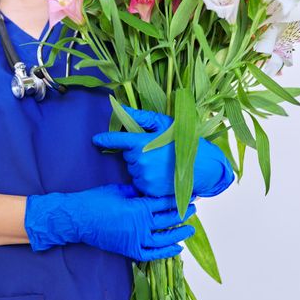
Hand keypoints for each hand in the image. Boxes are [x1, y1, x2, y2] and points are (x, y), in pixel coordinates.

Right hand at [24, 184, 195, 261]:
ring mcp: (136, 240)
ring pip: (165, 239)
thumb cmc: (96, 200)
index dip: (178, 198)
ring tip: (190, 229)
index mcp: (139, 208)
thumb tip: (152, 192)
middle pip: (168, 220)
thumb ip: (139, 192)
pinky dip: (165, 252)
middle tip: (193, 208)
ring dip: (179, 234)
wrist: (78, 219)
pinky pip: (152, 254)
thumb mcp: (120, 189)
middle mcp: (141, 226)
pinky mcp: (129, 250)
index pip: (165, 203)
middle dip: (183, 213)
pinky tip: (176, 248)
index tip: (189, 194)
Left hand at [92, 106, 234, 197]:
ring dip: (142, 166)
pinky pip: (140, 182)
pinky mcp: (148, 190)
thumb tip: (122, 110)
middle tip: (155, 150)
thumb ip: (141, 118)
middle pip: (128, 156)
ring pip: (134, 169)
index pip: (116, 140)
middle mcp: (139, 162)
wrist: (204, 167)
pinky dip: (146, 179)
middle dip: (136, 152)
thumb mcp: (165, 124)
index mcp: (141, 144)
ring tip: (160, 163)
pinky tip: (160, 174)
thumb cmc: (184, 142)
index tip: (96, 139)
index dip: (105, 139)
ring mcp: (143, 177)